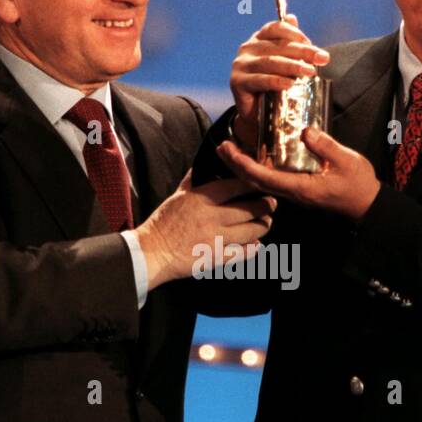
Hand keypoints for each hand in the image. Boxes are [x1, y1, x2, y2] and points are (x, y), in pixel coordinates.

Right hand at [135, 171, 276, 288]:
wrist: (151, 252)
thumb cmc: (163, 223)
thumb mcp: (177, 196)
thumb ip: (194, 180)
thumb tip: (204, 164)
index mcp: (202, 198)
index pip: (236, 186)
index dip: (253, 184)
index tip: (261, 183)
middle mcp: (212, 217)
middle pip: (251, 209)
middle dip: (266, 205)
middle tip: (270, 204)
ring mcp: (216, 239)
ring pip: (253, 230)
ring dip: (263, 226)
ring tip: (265, 223)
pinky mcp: (217, 258)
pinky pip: (244, 252)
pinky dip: (253, 248)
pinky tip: (255, 244)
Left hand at [216, 126, 380, 222]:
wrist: (366, 204)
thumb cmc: (358, 184)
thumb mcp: (347, 161)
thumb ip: (326, 146)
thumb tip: (305, 131)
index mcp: (300, 187)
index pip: (264, 177)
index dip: (245, 164)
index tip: (231, 150)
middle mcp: (292, 192)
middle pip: (255, 181)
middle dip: (236, 165)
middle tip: (221, 146)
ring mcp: (294, 191)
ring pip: (260, 181)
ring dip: (243, 166)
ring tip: (230, 150)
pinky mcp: (297, 188)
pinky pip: (271, 180)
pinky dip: (256, 168)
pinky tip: (252, 157)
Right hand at [230, 13, 329, 150]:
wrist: (257, 115)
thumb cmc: (273, 86)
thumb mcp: (284, 62)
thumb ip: (289, 42)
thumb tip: (293, 17)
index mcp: (259, 39)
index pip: (277, 28)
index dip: (297, 34)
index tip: (314, 46)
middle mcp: (248, 48)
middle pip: (278, 46)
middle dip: (303, 52)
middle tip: (322, 58)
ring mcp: (241, 65)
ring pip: (270, 62)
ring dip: (292, 66)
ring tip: (310, 72)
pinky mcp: (237, 82)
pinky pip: (259, 80)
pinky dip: (276, 81)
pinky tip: (289, 84)